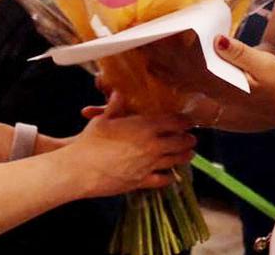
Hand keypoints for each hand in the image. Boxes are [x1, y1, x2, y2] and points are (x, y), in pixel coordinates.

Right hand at [64, 92, 195, 198]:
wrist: (81, 169)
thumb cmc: (90, 142)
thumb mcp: (102, 120)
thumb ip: (114, 106)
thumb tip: (119, 93)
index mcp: (144, 127)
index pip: (173, 122)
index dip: (183, 121)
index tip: (188, 121)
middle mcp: (151, 146)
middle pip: (179, 142)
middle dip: (188, 140)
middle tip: (192, 138)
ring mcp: (148, 165)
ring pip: (174, 161)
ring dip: (184, 157)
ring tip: (190, 155)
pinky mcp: (141, 181)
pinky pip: (161, 180)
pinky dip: (169, 178)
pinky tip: (172, 177)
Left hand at [145, 32, 274, 130]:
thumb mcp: (262, 64)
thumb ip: (239, 52)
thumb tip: (216, 39)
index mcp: (216, 76)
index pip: (182, 57)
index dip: (164, 43)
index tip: (147, 29)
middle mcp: (207, 85)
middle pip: (173, 67)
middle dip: (153, 52)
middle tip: (133, 37)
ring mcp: (209, 90)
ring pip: (176, 76)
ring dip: (157, 64)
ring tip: (138, 52)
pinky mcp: (213, 91)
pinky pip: (184, 83)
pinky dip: (169, 75)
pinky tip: (158, 71)